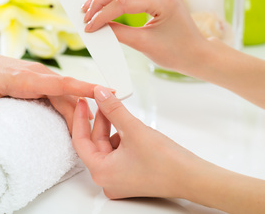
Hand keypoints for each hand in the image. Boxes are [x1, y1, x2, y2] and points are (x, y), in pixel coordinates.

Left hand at [0, 44, 94, 129]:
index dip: (85, 88)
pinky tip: (75, 118)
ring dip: (79, 109)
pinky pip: (60, 92)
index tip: (107, 92)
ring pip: (67, 93)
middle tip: (94, 136)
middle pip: (69, 94)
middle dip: (84, 112)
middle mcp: (36, 74)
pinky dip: (71, 104)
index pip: (61, 83)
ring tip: (89, 131)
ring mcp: (38, 76)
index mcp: (24, 78)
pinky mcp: (38, 80)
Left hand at [72, 85, 197, 198]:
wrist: (194, 179)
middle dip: (100, 120)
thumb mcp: (133, 129)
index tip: (82, 102)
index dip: (80, 118)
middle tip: (103, 100)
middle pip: (95, 144)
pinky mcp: (130, 177)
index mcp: (101, 172)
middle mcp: (106, 179)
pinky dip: (121, 138)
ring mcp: (118, 180)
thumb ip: (113, 109)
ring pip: (107, 147)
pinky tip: (129, 126)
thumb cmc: (165, 162)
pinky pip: (118, 154)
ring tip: (117, 110)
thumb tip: (99, 93)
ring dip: (111, 128)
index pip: (80, 141)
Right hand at [81, 0, 208, 73]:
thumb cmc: (175, 51)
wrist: (195, 52)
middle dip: (100, 0)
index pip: (123, 3)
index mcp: (164, 1)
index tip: (88, 26)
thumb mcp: (143, 44)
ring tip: (90, 3)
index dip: (101, 14)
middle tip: (85, 14)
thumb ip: (117, 33)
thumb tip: (96, 27)